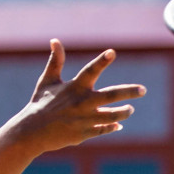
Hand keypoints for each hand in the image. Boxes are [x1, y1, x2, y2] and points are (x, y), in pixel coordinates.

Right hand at [0, 40, 145, 173]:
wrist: (31, 132)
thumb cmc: (40, 104)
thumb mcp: (47, 81)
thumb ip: (55, 61)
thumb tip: (54, 40)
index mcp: (75, 87)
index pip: (91, 71)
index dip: (101, 61)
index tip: (112, 52)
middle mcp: (82, 103)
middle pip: (111, 95)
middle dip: (129, 92)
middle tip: (143, 90)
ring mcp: (85, 120)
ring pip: (112, 115)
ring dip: (123, 112)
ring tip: (129, 109)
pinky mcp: (84, 134)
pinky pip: (103, 130)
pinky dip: (112, 127)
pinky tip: (118, 125)